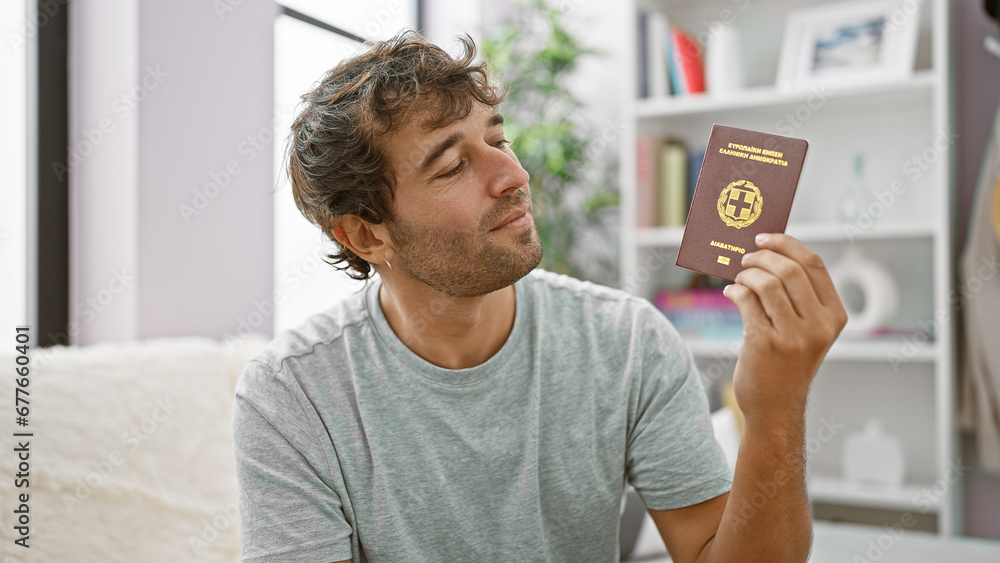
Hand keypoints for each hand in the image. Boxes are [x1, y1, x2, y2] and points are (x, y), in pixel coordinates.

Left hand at [723, 233, 847, 428]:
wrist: (775, 406)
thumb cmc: (787, 362)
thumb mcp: (807, 331)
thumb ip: (797, 297)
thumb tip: (768, 254)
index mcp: (834, 316)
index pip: (814, 264)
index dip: (787, 244)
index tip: (765, 238)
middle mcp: (818, 326)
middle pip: (789, 270)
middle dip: (761, 257)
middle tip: (745, 258)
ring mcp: (793, 336)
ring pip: (766, 283)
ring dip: (746, 275)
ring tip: (739, 279)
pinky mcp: (765, 344)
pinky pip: (746, 301)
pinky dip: (735, 291)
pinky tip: (731, 293)